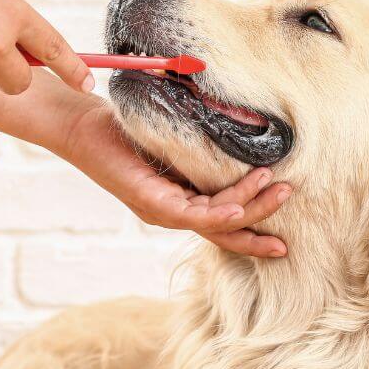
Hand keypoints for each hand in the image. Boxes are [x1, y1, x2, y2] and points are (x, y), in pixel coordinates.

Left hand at [61, 98, 291, 257]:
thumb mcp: (172, 138)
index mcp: (178, 200)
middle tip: (288, 243)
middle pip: (223, 232)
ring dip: (250, 210)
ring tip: (279, 192)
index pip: (221, 221)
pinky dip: (219, 212)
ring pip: (215, 221)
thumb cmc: (123, 128)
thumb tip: (240, 132)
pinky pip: (191, 213)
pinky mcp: (149, 201)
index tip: (282, 236)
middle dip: (258, 235)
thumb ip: (200, 148)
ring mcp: (161, 210)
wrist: (80, 125)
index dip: (252, 229)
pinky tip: (239, 209)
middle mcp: (171, 212)